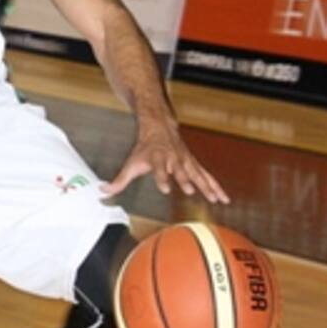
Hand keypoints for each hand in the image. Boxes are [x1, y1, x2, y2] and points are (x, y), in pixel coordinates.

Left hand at [102, 122, 229, 203]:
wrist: (159, 128)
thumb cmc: (144, 149)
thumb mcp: (131, 163)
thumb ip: (119, 181)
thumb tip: (103, 192)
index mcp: (157, 159)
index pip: (159, 170)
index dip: (162, 178)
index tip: (166, 188)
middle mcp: (173, 159)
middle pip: (179, 170)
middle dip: (184, 179)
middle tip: (190, 190)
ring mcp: (185, 161)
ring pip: (197, 174)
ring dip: (206, 186)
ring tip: (215, 200)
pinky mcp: (193, 163)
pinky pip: (207, 176)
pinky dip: (216, 186)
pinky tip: (223, 198)